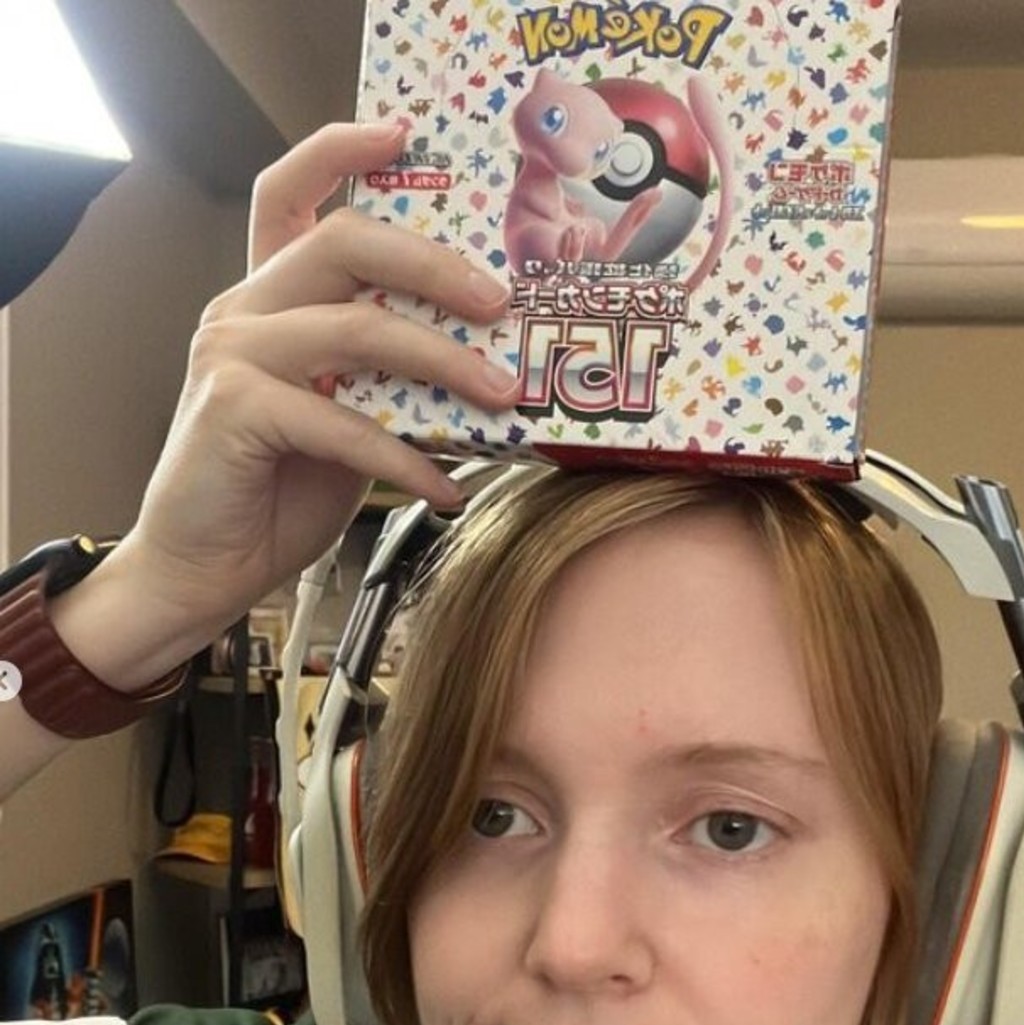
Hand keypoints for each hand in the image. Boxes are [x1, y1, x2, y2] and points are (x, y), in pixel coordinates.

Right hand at [115, 122, 516, 650]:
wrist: (201, 569)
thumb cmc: (275, 494)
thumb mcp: (344, 420)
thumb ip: (386, 380)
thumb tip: (484, 367)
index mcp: (267, 298)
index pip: (289, 193)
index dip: (340, 151)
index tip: (403, 135)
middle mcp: (244, 311)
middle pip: (343, 242)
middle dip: (433, 264)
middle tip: (499, 303)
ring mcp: (232, 354)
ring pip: (355, 327)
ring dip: (442, 362)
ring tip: (500, 399)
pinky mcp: (235, 410)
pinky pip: (343, 423)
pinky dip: (405, 459)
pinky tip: (445, 490)